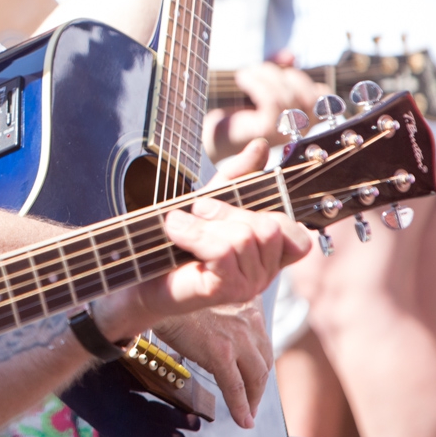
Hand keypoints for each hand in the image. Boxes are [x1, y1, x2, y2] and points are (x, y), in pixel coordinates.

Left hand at [90, 153, 307, 369]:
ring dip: (204, 225)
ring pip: (244, 238)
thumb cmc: (177, 241)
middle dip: (226, 212)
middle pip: (268, 227)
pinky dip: (194, 234)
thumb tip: (261, 146)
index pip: (294, 233)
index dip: (265, 211)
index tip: (224, 205)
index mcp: (269, 254)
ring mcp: (249, 284)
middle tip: (197, 214)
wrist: (141, 274)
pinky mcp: (227, 290)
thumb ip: (238, 175)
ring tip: (181, 227)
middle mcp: (266, 272)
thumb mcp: (210, 200)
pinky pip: (223, 251)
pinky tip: (175, 231)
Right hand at [154, 300, 273, 427]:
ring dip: (253, 399)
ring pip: (255, 377)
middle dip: (259, 386)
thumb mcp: (211, 306)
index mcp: (246, 306)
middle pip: (264, 362)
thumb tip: (222, 347)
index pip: (262, 344)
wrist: (158, 301)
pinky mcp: (221, 352)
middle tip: (252, 401)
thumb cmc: (177, 304)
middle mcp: (247, 321)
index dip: (260, 366)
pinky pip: (235, 387)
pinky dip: (240, 407)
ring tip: (248, 414)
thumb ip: (225, 320)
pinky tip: (243, 421)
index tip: (255, 380)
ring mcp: (236, 337)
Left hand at [202, 53, 328, 161]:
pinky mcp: (265, 132)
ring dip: (268, 76)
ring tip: (247, 73)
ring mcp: (284, 133)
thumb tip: (290, 56)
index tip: (281, 72)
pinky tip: (243, 78)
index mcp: (304, 119)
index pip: (324, 96)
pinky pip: (273, 103)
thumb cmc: (236, 106)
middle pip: (312, 96)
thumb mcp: (262, 83)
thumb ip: (278, 68)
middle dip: (286, 74)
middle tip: (260, 69)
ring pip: (290, 97)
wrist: (209, 130)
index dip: (305, 79)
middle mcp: (299, 130)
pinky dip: (258, 84)